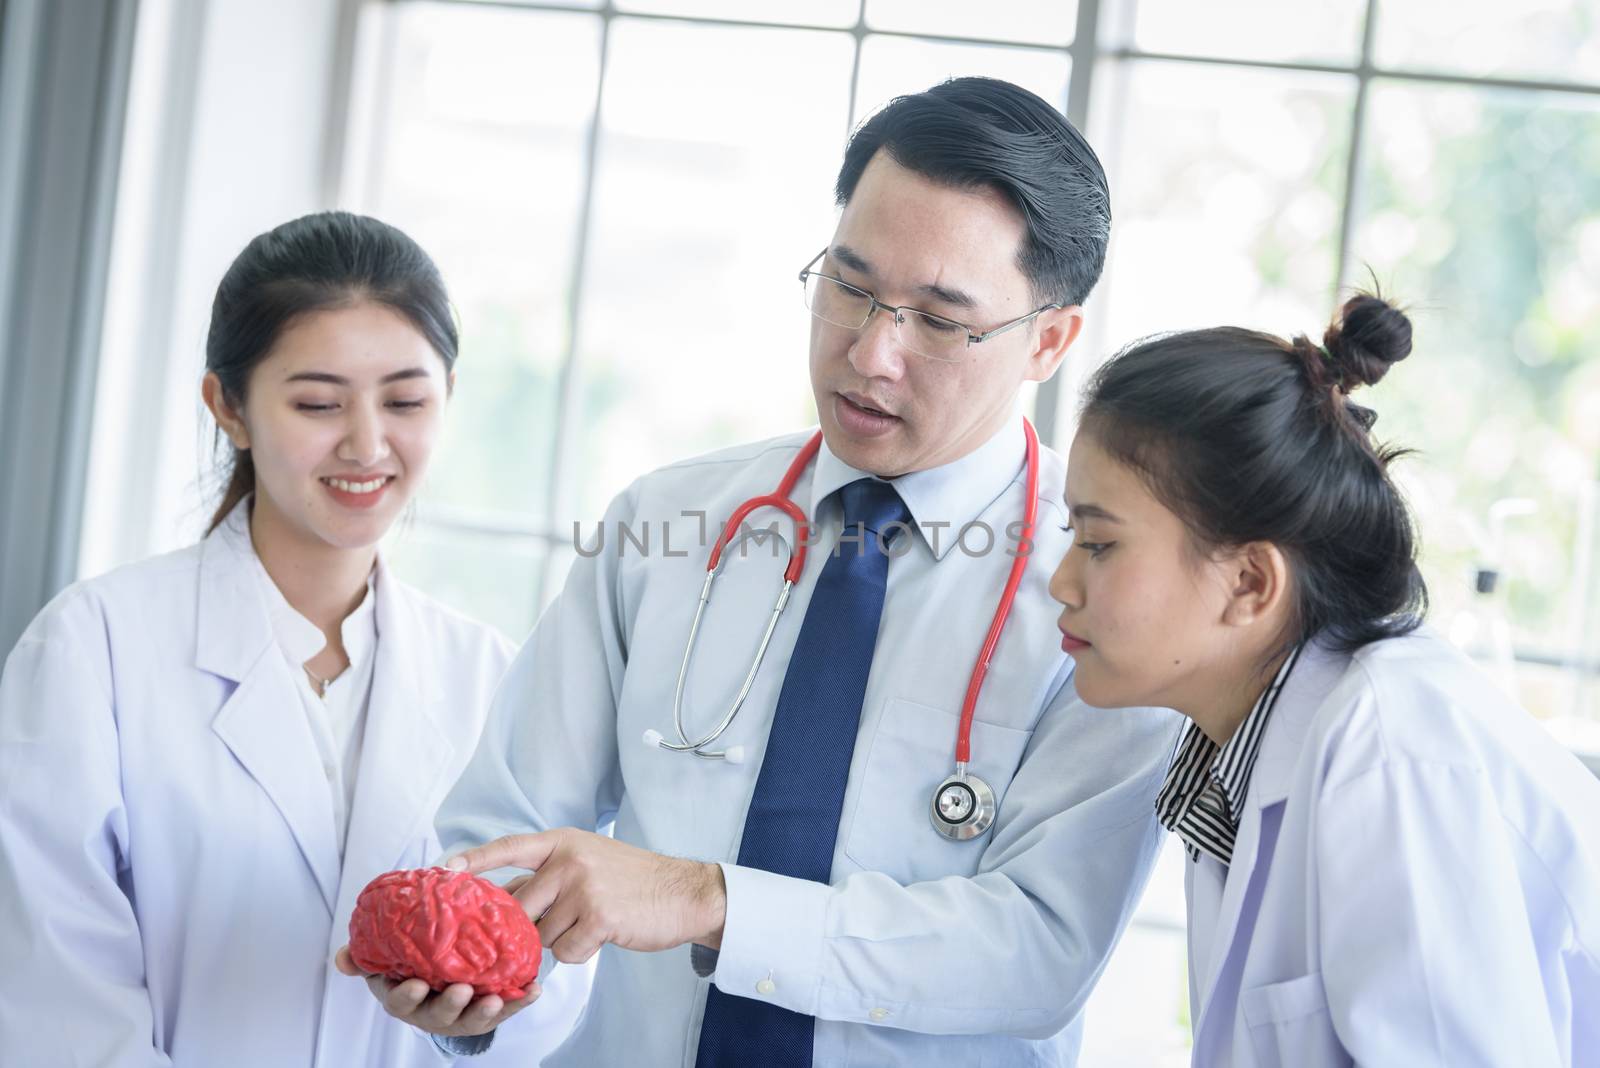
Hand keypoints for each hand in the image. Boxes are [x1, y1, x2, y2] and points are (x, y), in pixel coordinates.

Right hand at [333, 944, 540, 1036]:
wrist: (440, 979)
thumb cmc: (410, 967)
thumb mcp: (385, 963)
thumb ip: (364, 958)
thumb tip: (341, 958)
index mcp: (405, 999)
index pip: (401, 1002)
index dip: (408, 995)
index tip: (416, 984)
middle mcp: (433, 1012)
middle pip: (440, 1014)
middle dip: (451, 1005)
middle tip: (462, 990)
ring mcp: (462, 1014)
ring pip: (474, 1017)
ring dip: (486, 1009)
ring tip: (497, 998)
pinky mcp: (489, 1011)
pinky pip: (508, 1008)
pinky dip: (521, 1001)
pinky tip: (535, 989)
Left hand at [447, 828, 726, 964]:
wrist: (683, 892)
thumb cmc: (633, 879)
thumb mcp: (588, 861)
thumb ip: (548, 875)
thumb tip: (504, 899)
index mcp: (564, 841)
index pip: (510, 848)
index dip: (476, 860)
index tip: (445, 870)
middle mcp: (569, 860)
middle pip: (520, 906)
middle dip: (528, 926)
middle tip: (555, 925)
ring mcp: (583, 887)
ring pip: (542, 934)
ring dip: (561, 939)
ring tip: (592, 923)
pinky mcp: (598, 917)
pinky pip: (567, 951)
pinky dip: (582, 952)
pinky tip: (604, 935)